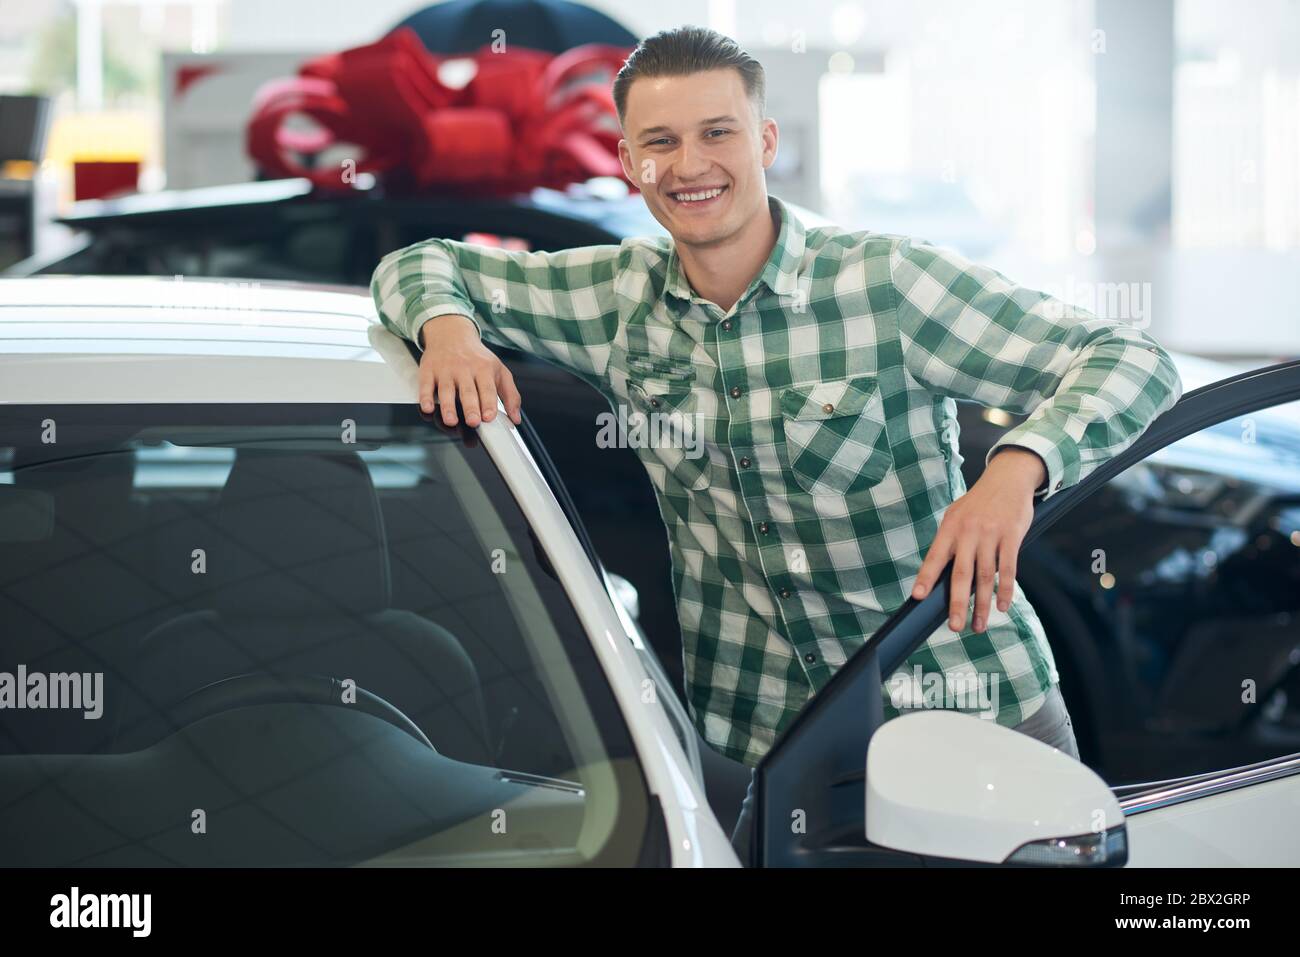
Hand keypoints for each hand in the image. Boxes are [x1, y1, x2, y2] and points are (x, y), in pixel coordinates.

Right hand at [417, 314, 521, 427]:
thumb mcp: (499, 370)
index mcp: (484, 369)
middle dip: (470, 407)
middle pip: (467, 391)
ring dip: (448, 406)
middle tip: (473, 421)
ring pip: (446, 390)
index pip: (487, 389)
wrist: (451, 333)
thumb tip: (515, 418)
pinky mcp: (429, 371)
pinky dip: (425, 397)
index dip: (488, 403)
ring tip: (451, 420)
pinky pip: (425, 385)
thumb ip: (510, 395)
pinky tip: (427, 407)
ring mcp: (445, 370)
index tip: (489, 416)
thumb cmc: (477, 357)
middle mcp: (464, 369)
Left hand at [910, 448, 1045, 632]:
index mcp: (950, 528)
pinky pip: (1008, 568)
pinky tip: (1002, 606)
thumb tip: (939, 574)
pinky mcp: (1011, 536)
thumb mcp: (956, 515)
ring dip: (983, 604)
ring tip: (979, 625)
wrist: (1007, 479)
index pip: (935, 557)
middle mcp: (969, 532)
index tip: (918, 597)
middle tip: (954, 626)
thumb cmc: (978, 503)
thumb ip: (949, 542)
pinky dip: (1005, 590)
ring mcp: (991, 535)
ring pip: (986, 576)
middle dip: (957, 603)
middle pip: (961, 573)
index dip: (926, 578)